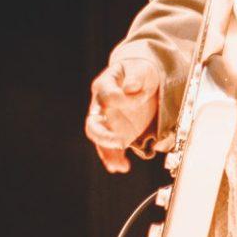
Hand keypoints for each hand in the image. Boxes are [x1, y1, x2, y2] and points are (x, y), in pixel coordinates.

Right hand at [85, 57, 160, 173]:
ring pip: (101, 141)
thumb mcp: (142, 70)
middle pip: (93, 124)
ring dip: (109, 154)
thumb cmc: (139, 72)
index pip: (108, 96)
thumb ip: (136, 77)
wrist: (143, 81)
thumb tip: (131, 87)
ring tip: (120, 165)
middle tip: (119, 142)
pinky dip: (115, 158)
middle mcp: (101, 106)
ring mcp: (107, 121)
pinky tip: (122, 167)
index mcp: (104, 85)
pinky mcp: (117, 133)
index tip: (143, 96)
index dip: (126, 99)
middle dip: (104, 136)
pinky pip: (111, 149)